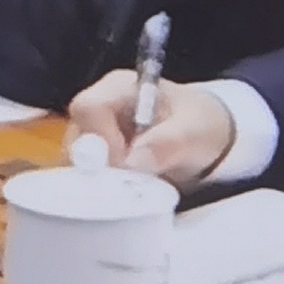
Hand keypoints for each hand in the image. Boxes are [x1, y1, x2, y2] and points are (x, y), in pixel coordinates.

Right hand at [68, 69, 237, 186]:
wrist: (208, 138)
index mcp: (120, 88)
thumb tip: (133, 161)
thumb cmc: (202, 124)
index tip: (126, 164)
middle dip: (99, 168)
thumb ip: (169, 141)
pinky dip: (102, 191)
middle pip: (75, 138)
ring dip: (100, 182)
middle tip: (130, 183)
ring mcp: (95, 135)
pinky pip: (84, 178)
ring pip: (74, 163)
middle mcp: (100, 108)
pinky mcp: (97, 160)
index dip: (99, 140)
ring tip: (133, 189)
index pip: (87, 108)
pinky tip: (126, 195)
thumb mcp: (196, 130)